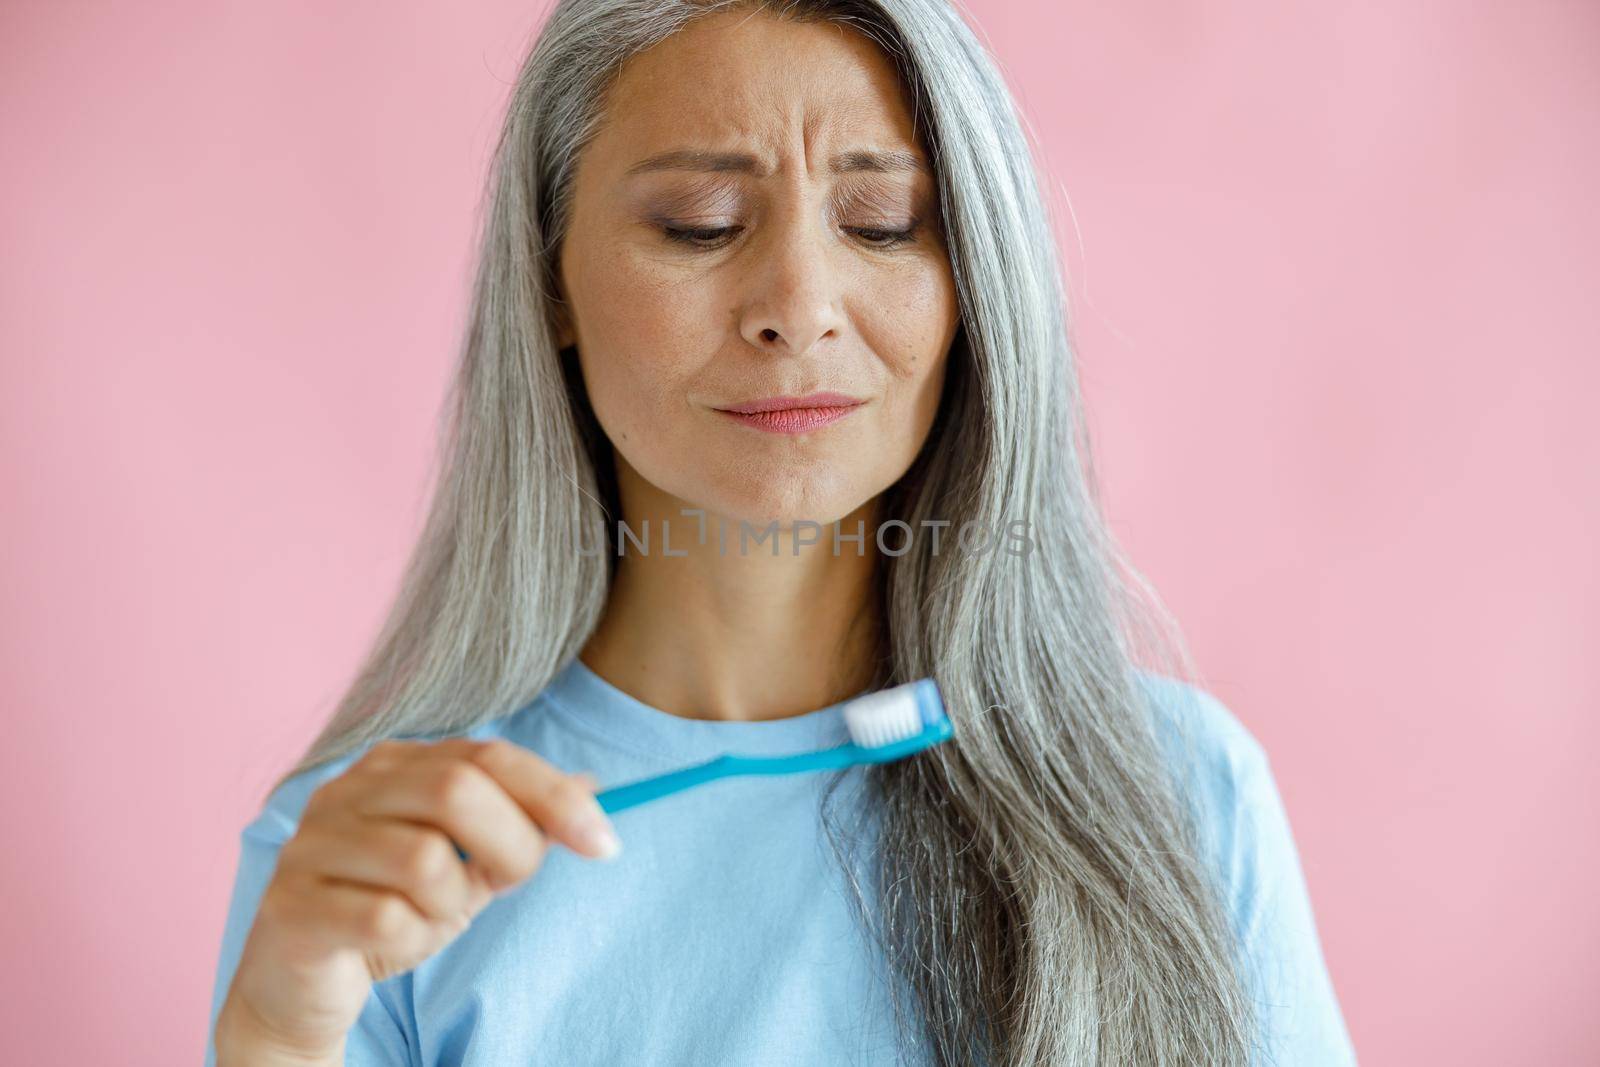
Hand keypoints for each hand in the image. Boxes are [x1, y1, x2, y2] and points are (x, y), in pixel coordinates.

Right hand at [214, 738, 618, 1061]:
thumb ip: (522, 823)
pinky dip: (414, 938)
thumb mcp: (469, 863)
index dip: (554, 797)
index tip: (604, 843)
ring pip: (423, 861)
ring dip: (453, 903)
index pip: (488, 756)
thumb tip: (592, 788)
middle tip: (511, 885)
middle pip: (455, 792)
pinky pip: (385, 919)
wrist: (303, 984)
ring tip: (435, 915)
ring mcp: (311, 845)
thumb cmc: (391, 909)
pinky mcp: (292, 906)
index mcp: (393, 765)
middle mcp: (346, 791)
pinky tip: (397, 942)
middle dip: (511, 847)